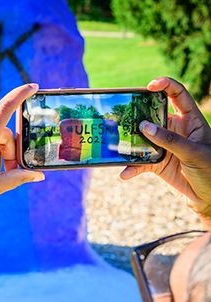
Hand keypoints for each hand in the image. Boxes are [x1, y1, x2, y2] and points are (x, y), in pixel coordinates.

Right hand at [120, 77, 210, 227]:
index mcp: (190, 120)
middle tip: (123, 115)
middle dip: (138, 115)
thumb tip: (144, 126)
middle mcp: (175, 130)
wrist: (209, 198)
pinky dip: (132, 168)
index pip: (178, 95)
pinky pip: (140, 162)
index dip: (165, 85)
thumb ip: (169, 140)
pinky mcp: (157, 163)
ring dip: (130, 142)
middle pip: (153, 115)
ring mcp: (165, 147)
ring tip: (117, 144)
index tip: (149, 86)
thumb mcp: (193, 152)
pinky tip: (125, 173)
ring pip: (143, 139)